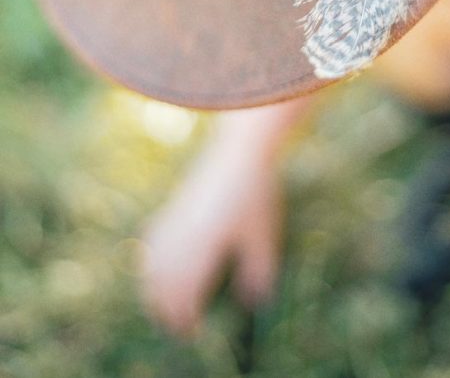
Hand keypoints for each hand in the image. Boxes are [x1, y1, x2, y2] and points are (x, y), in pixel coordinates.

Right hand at [141, 99, 309, 335]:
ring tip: (166, 302)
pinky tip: (156, 264)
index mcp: (199, 254)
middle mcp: (178, 242)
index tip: (192, 333)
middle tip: (179, 325)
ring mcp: (171, 223)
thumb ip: (258, 272)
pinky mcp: (171, 208)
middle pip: (160, 286)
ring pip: (150, 266)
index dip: (185, 319)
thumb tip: (254, 302)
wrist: (237, 152)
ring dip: (155, 288)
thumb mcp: (263, 237)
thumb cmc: (254, 195)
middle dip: (166, 309)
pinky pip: (150, 244)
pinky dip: (150, 262)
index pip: (183, 298)